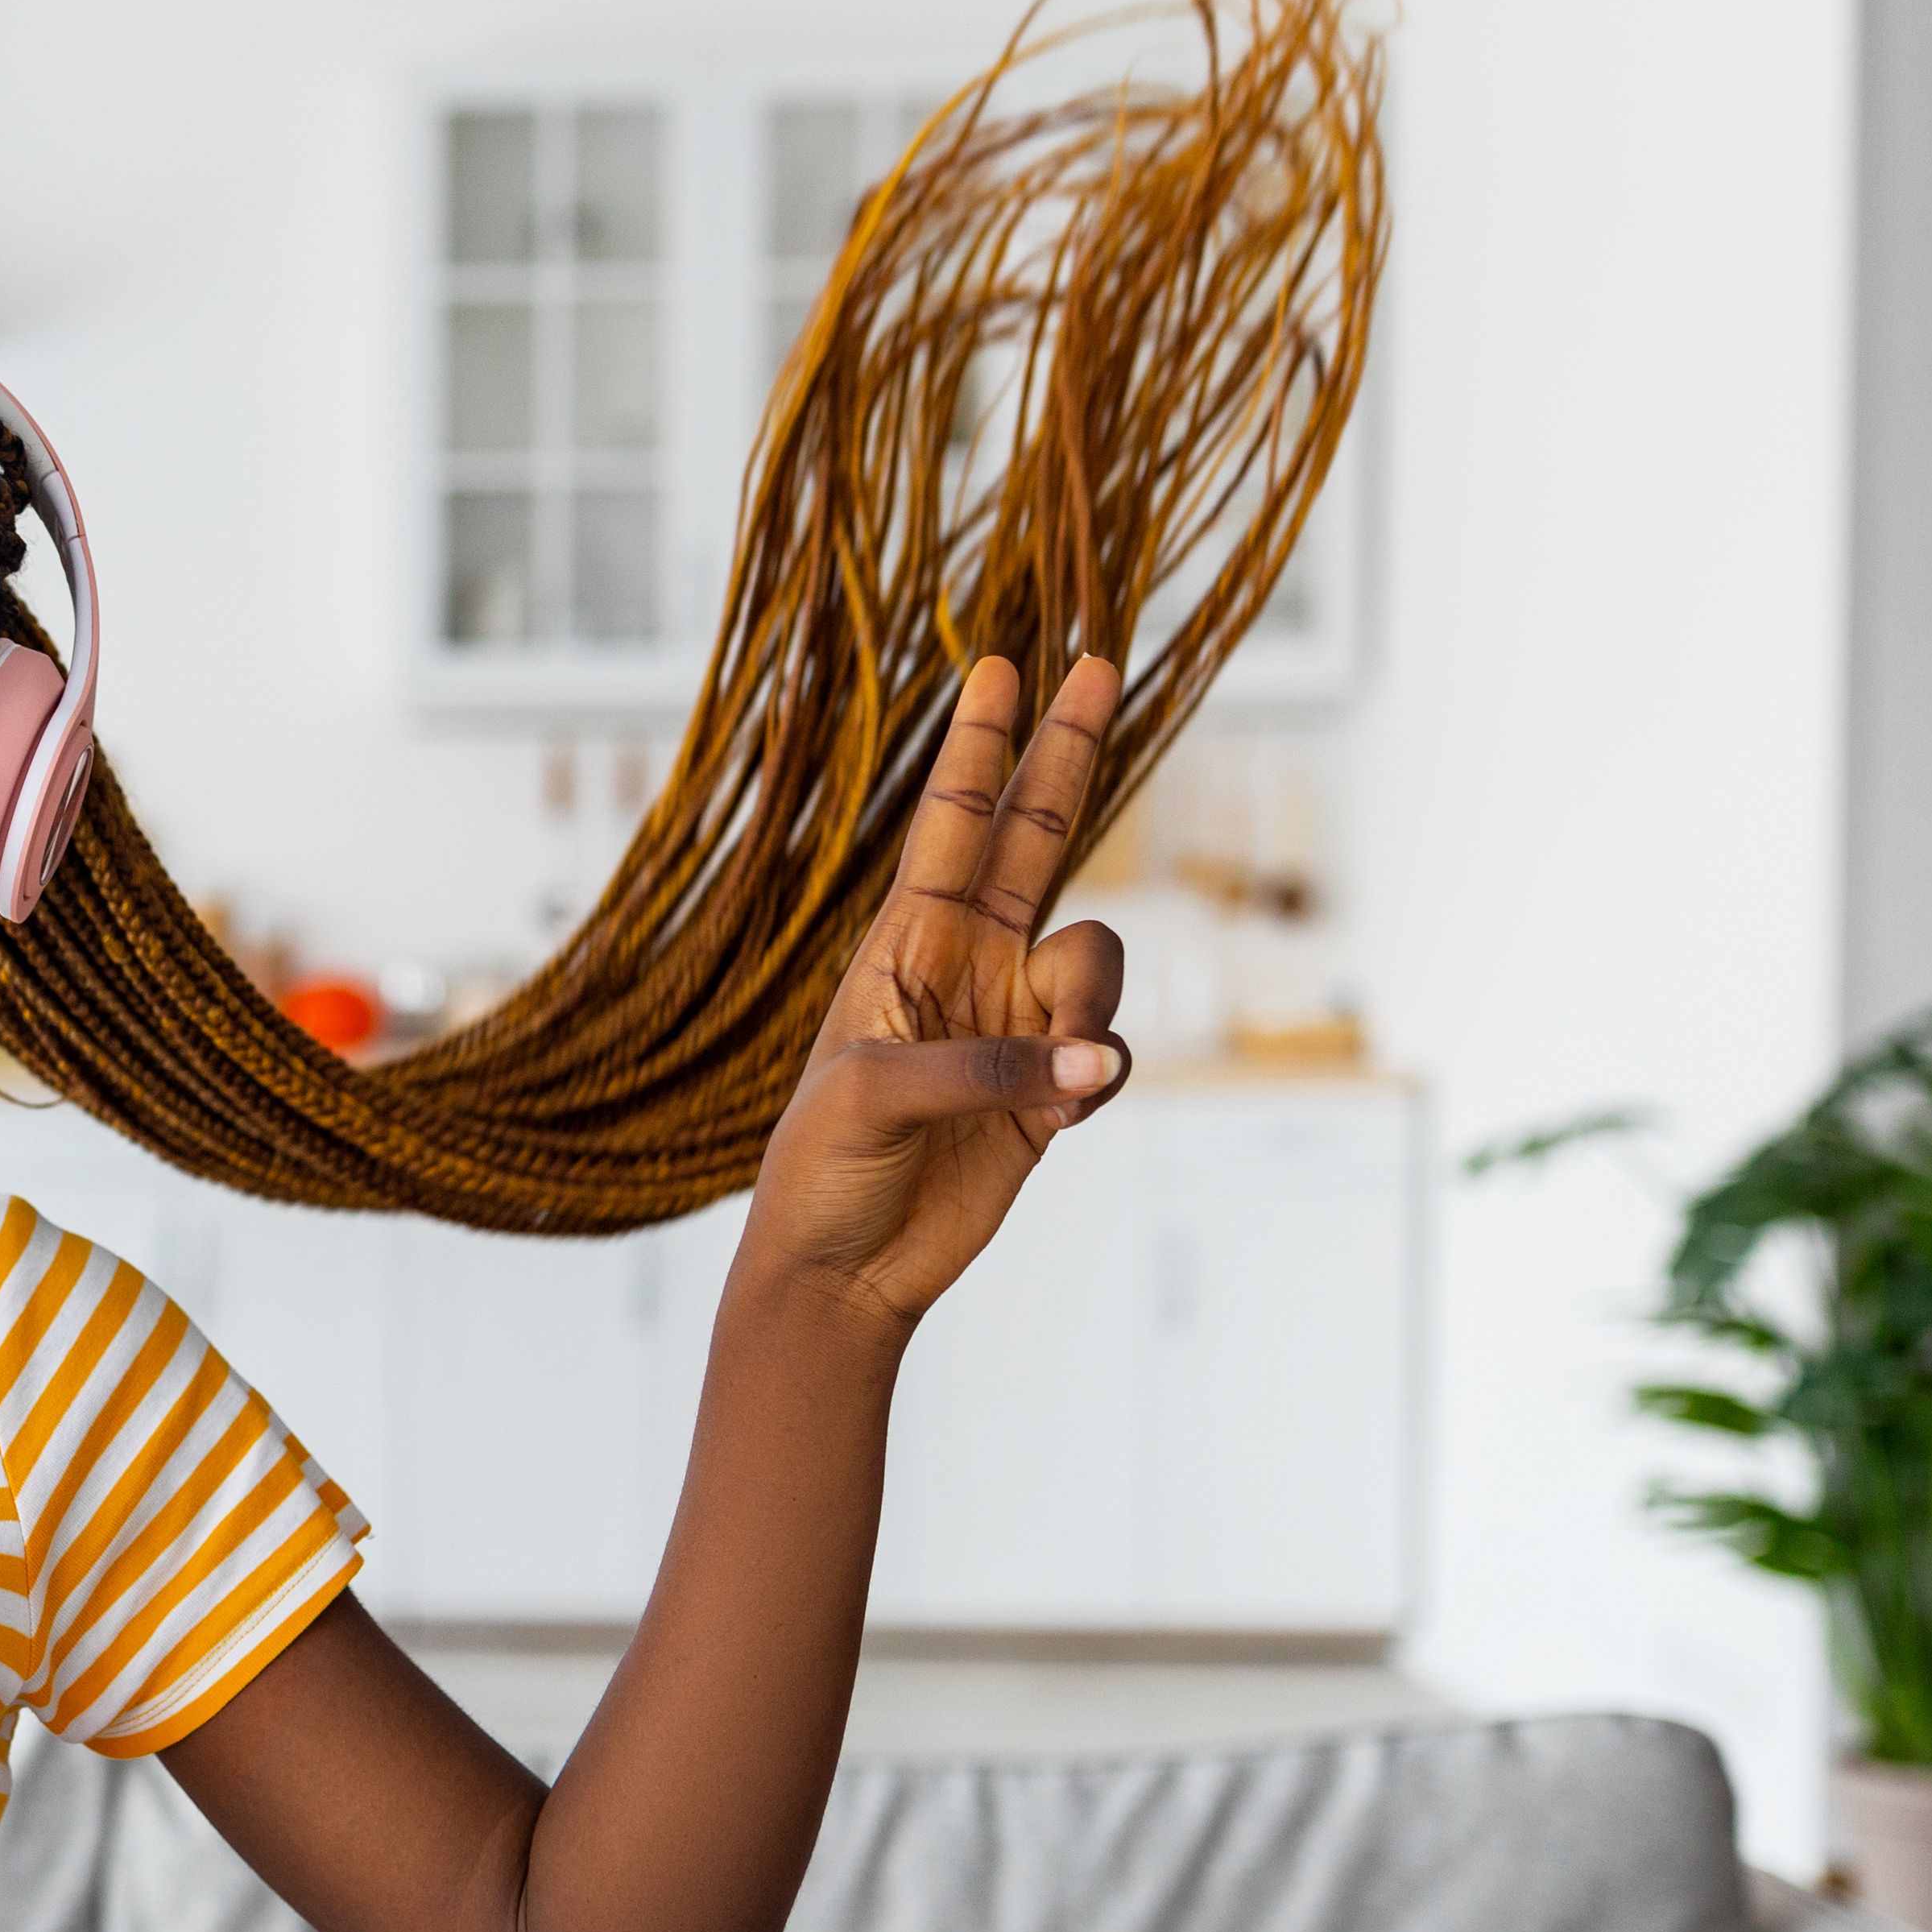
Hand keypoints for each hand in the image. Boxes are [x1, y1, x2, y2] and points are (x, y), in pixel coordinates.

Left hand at [741, 651, 1131, 1331]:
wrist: (842, 1268)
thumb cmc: (821, 1169)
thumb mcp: (874, 1097)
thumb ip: (986, 1063)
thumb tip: (1091, 1056)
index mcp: (902, 945)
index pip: (950, 823)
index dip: (976, 747)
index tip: (998, 664)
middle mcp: (965, 965)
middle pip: (1035, 835)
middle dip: (1066, 752)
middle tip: (1098, 663)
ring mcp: (1014, 1022)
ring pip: (1096, 958)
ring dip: (1092, 997)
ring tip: (1059, 1071)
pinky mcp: (1052, 1088)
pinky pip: (1110, 1050)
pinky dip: (1098, 1071)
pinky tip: (1063, 1108)